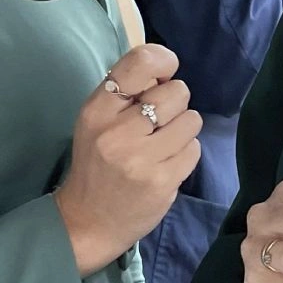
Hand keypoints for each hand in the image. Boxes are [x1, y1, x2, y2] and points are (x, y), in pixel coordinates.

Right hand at [55, 44, 201, 275]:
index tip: (166, 71)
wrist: (88, 222)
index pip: (139, 63)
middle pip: (175, 93)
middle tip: (160, 120)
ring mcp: (141, 159)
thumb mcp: (96, 122)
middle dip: (175, 102)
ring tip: (164, 142)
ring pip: (191, 120)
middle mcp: (117, 133)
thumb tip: (167, 69)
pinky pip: (194, 149)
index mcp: (97, 111)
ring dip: (183, 128)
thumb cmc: (96, 164)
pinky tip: (167, 163)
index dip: (163, 60)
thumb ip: (125, 94)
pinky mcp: (163, 182)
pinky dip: (185, 153)